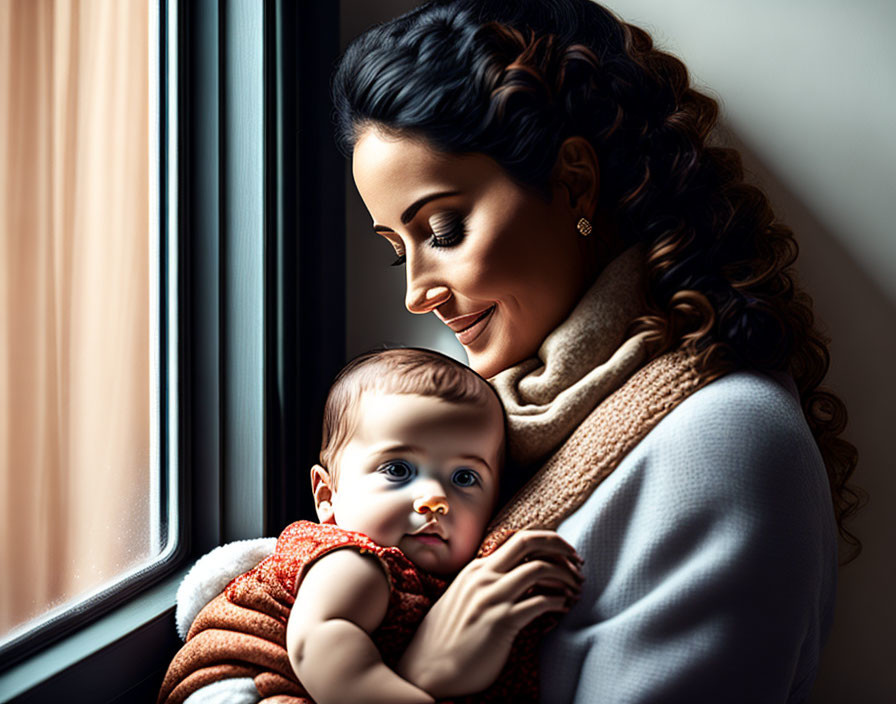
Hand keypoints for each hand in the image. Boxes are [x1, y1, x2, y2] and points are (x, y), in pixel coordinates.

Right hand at [396, 530, 582, 698]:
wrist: (428, 670)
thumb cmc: (448, 638)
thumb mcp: (464, 598)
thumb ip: (487, 583)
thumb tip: (521, 575)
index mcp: (477, 568)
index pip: (519, 538)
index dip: (549, 542)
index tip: (566, 554)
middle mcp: (484, 576)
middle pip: (529, 542)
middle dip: (561, 547)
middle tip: (579, 563)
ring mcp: (492, 598)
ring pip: (540, 569)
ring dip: (566, 577)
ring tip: (576, 589)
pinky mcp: (501, 622)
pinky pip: (541, 602)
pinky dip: (558, 601)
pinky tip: (563, 608)